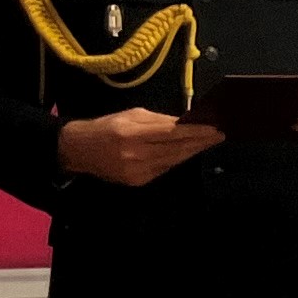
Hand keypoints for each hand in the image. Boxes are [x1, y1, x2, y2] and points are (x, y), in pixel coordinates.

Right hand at [54, 108, 222, 186]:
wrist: (79, 150)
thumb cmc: (107, 126)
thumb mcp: (131, 115)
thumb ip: (159, 120)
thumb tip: (185, 122)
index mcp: (132, 133)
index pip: (172, 134)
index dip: (196, 133)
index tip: (215, 129)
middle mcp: (135, 154)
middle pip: (177, 150)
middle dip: (200, 143)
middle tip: (219, 136)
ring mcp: (137, 171)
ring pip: (173, 161)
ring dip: (191, 152)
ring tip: (207, 142)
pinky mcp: (137, 181)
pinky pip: (164, 169)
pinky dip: (175, 160)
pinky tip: (185, 152)